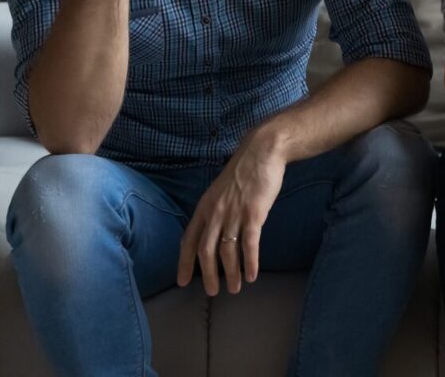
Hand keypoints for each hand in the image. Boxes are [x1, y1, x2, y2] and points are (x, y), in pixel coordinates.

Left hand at [177, 133, 286, 294]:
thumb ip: (215, 211)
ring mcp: (234, 213)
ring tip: (236, 287)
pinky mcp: (253, 214)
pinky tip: (253, 275)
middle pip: (206, 251)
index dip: (184, 262)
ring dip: (231, 273)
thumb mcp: (220, 191)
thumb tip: (212, 233)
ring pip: (227, 251)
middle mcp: (215, 213)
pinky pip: (249, 244)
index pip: (188, 240)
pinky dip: (250, 262)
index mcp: (204, 207)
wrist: (262, 152)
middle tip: (213, 292)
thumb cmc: (243, 172)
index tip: (182, 281)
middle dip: (208, 275)